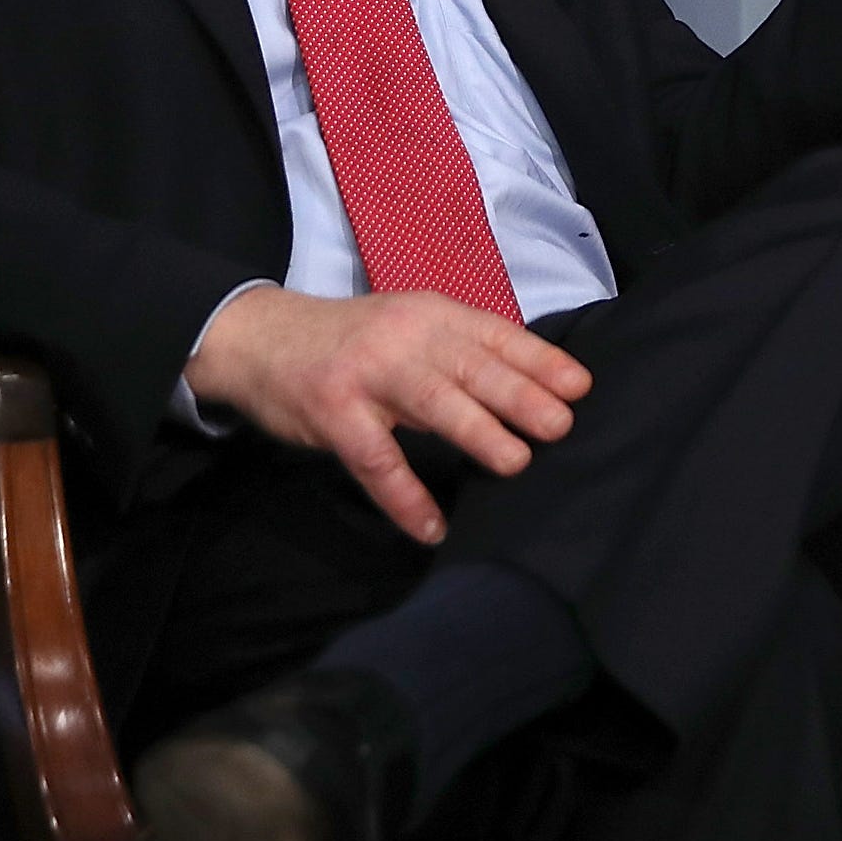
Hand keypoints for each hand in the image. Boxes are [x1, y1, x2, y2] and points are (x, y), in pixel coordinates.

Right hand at [185, 286, 592, 543]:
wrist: (261, 337)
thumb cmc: (352, 340)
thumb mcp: (409, 327)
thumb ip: (458, 350)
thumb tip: (527, 383)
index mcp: (432, 314)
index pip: (496, 336)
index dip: (540, 360)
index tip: (580, 385)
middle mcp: (405, 338)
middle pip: (472, 367)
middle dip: (521, 396)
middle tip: (561, 424)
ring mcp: (368, 375)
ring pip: (433, 404)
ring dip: (477, 433)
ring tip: (516, 461)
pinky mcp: (333, 414)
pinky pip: (376, 460)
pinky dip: (404, 496)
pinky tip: (430, 526)